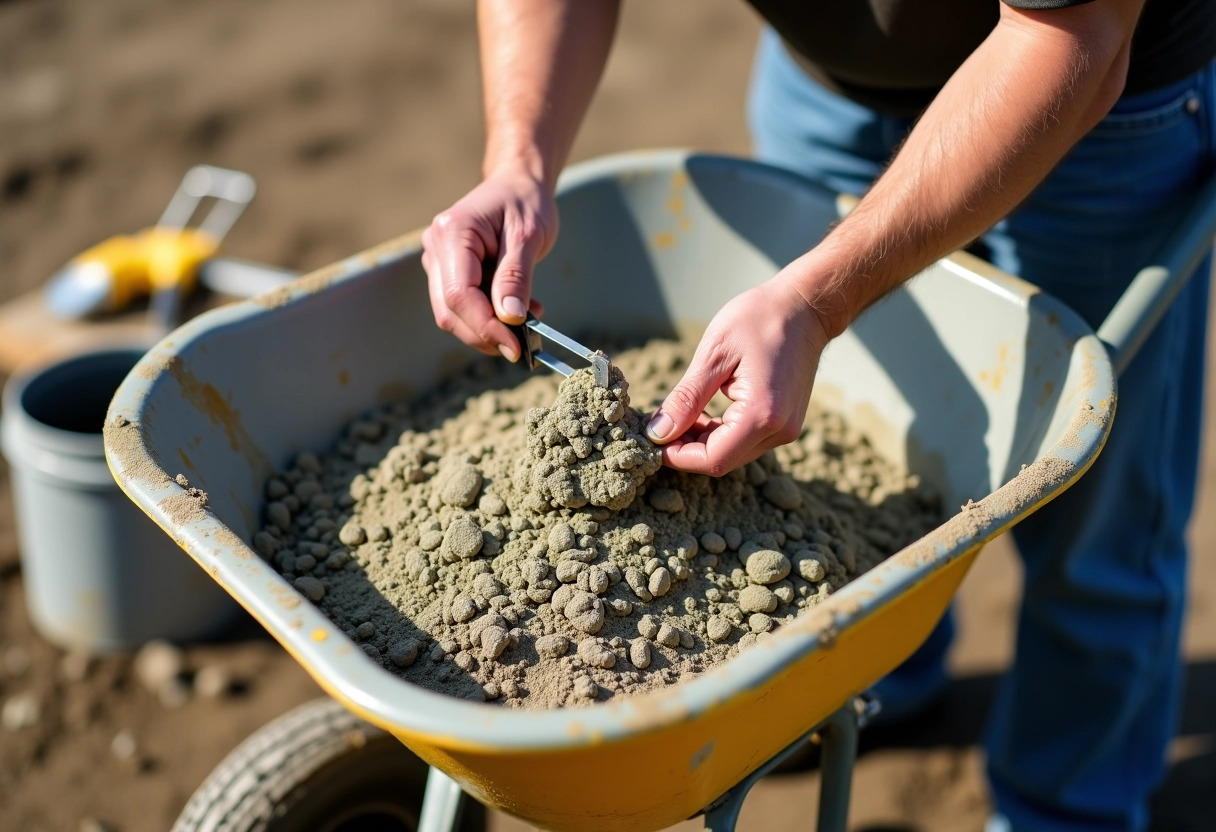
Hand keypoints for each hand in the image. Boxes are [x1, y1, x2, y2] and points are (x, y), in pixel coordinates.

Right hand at [421, 172, 556, 359]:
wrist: (518, 185)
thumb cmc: (525, 202)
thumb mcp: (529, 236)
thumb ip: (516, 277)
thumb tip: (510, 318)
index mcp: (453, 232)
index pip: (458, 294)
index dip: (485, 326)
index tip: (515, 346)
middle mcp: (436, 247)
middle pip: (450, 310)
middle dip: (486, 334)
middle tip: (524, 344)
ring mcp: (438, 261)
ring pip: (454, 314)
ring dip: (490, 328)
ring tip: (529, 319)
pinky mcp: (448, 273)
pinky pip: (464, 306)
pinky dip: (490, 318)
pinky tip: (519, 311)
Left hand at [645, 275, 830, 475]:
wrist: (805, 307)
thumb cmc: (760, 319)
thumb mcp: (714, 354)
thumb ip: (686, 399)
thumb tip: (658, 432)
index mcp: (762, 414)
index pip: (713, 458)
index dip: (677, 457)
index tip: (651, 440)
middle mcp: (779, 430)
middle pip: (723, 460)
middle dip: (686, 450)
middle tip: (658, 427)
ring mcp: (786, 429)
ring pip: (734, 453)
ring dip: (702, 442)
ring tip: (677, 416)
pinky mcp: (785, 423)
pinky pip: (746, 440)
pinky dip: (720, 433)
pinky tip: (701, 414)